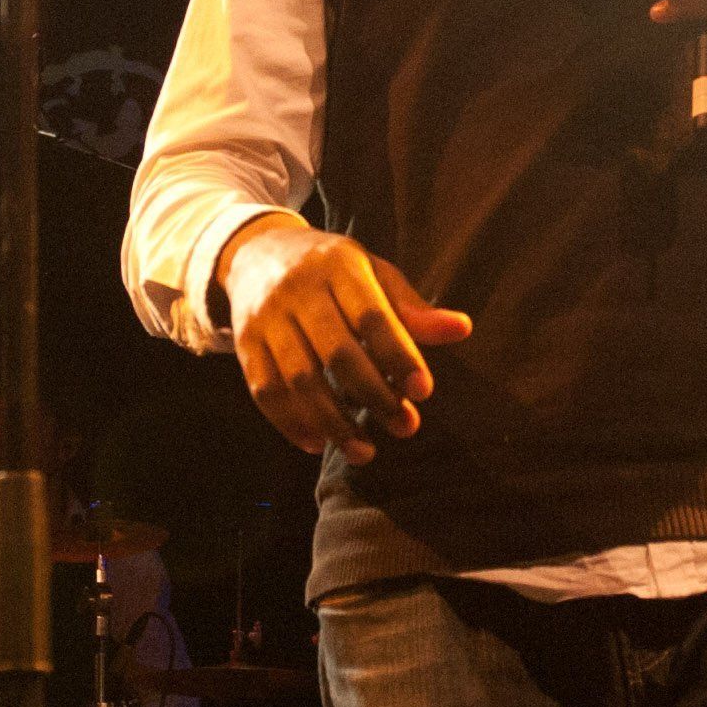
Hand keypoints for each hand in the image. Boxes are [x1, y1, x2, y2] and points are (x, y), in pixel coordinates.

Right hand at [221, 215, 475, 464]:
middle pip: (337, 352)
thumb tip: (462, 329)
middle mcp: (297, 288)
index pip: (372, 316)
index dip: (399, 356)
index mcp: (338, 264)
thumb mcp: (372, 274)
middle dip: (374, 396)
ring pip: (299, 379)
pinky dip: (291, 423)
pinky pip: (265, 390)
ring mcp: (265, 316)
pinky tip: (318, 444)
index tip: (423, 392)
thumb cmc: (332, 271)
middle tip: (405, 427)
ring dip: (334, 423)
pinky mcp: (244, 342)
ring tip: (365, 453)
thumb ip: (411, 308)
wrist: (257, 253)